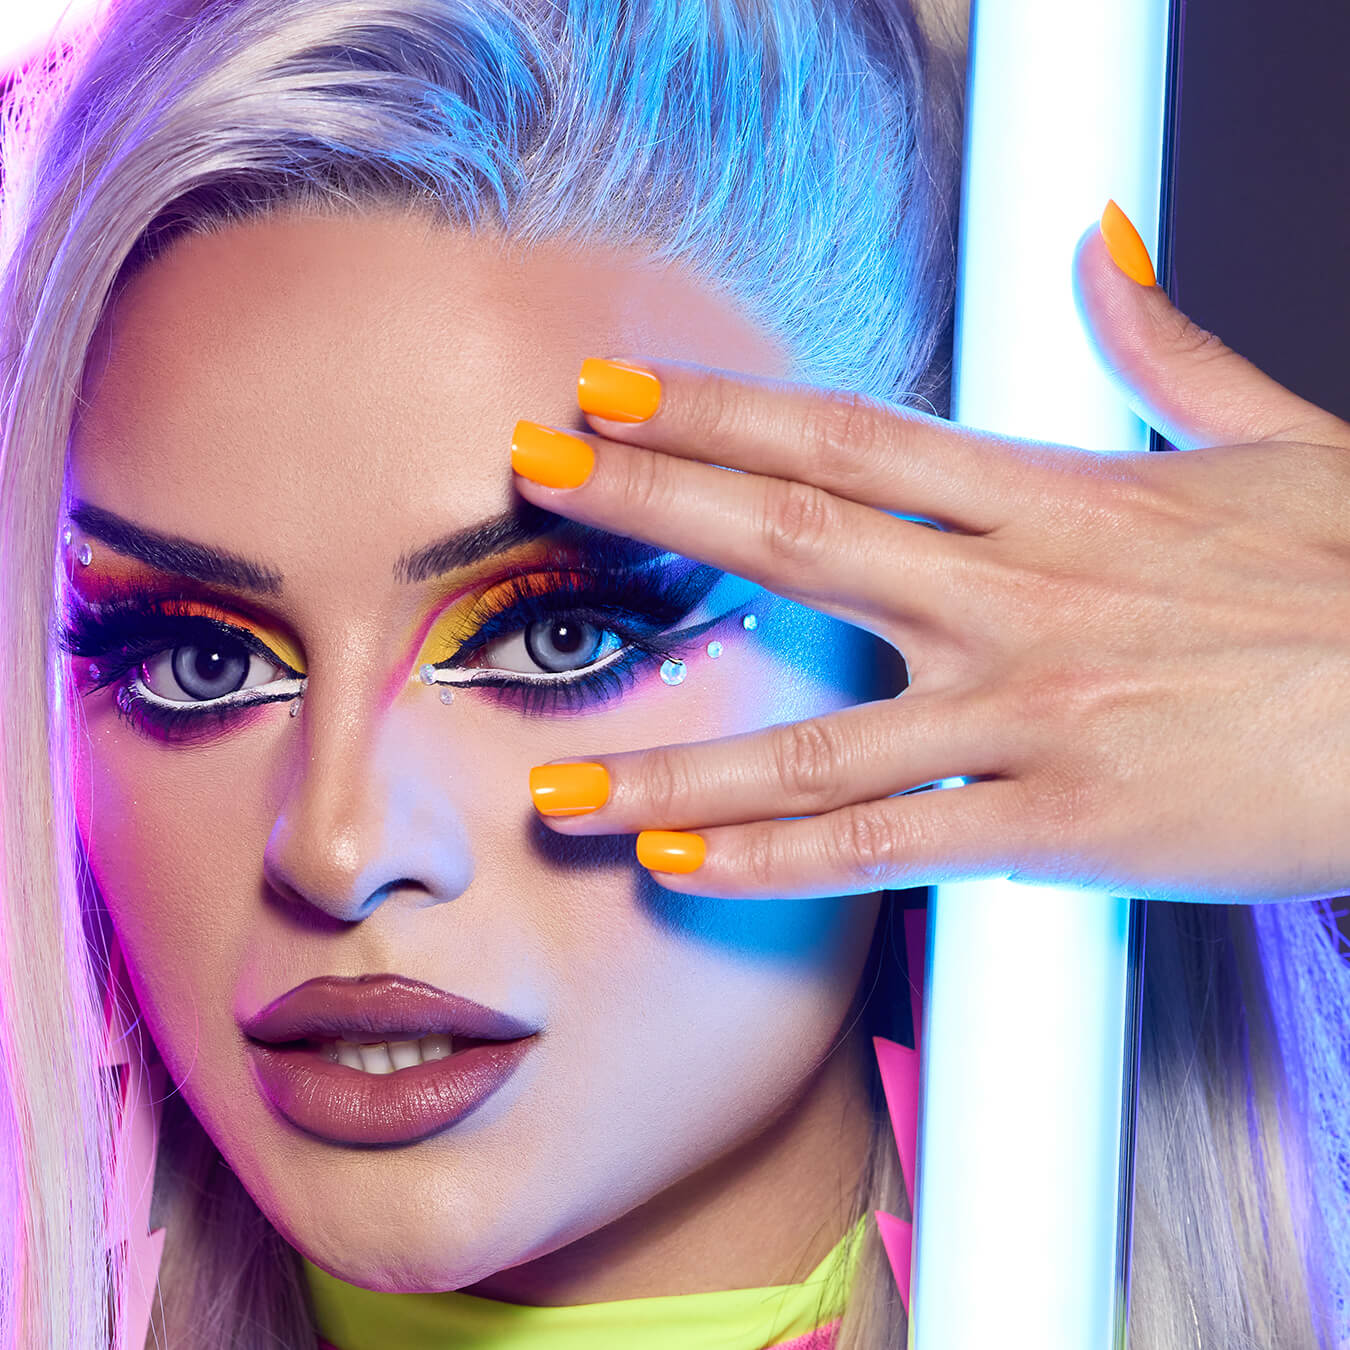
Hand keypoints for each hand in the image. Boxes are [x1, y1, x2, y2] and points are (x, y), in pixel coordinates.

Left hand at [511, 218, 1349, 903]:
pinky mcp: (1062, 826)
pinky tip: (681, 869)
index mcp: (1058, 497)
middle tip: (533, 480)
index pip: (846, 438)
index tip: (618, 394)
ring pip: (811, 739)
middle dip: (649, 508)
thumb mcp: (1276, 440)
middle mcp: (1019, 598)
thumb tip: (1101, 248)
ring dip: (670, 761)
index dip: (719, 411)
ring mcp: (1030, 716)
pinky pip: (886, 849)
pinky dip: (774, 863)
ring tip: (557, 781)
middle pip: (795, 543)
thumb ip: (1163, 347)